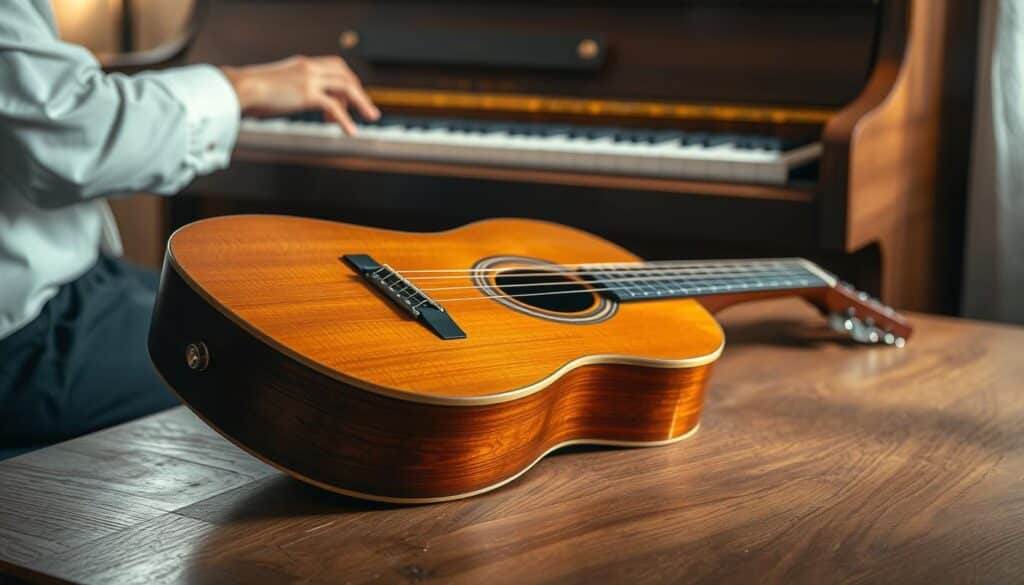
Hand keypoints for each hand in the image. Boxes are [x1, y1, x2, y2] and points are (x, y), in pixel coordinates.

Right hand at [221, 55, 379, 134]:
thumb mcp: (275, 85)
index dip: (347, 81)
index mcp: (303, 63)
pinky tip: (351, 131)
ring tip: (370, 117)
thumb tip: (289, 101)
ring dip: (362, 102)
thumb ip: (289, 89)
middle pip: (345, 75)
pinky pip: (335, 106)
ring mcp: (310, 79)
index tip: (350, 98)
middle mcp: (309, 67)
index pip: (335, 67)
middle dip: (359, 92)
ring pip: (347, 88)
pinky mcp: (308, 94)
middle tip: (367, 109)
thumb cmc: (250, 90)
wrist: (240, 88)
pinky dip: (346, 120)